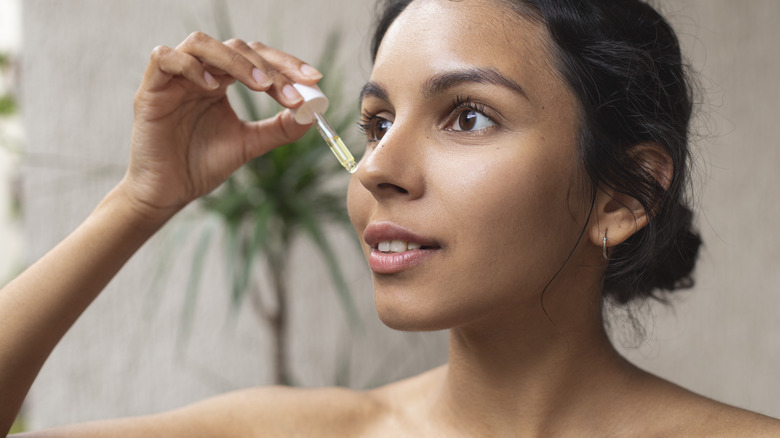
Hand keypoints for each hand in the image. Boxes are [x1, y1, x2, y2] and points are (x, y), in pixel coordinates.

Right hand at [120, 32, 320, 222]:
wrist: (168, 192)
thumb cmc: (202, 165)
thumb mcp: (249, 144)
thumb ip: (279, 129)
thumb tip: (312, 114)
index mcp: (221, 80)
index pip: (257, 58)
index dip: (286, 64)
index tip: (314, 80)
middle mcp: (199, 72)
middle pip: (236, 47)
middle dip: (269, 66)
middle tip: (292, 90)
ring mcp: (174, 77)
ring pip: (201, 44)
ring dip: (235, 61)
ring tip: (261, 85)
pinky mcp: (150, 88)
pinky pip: (165, 58)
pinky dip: (191, 67)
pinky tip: (213, 87)